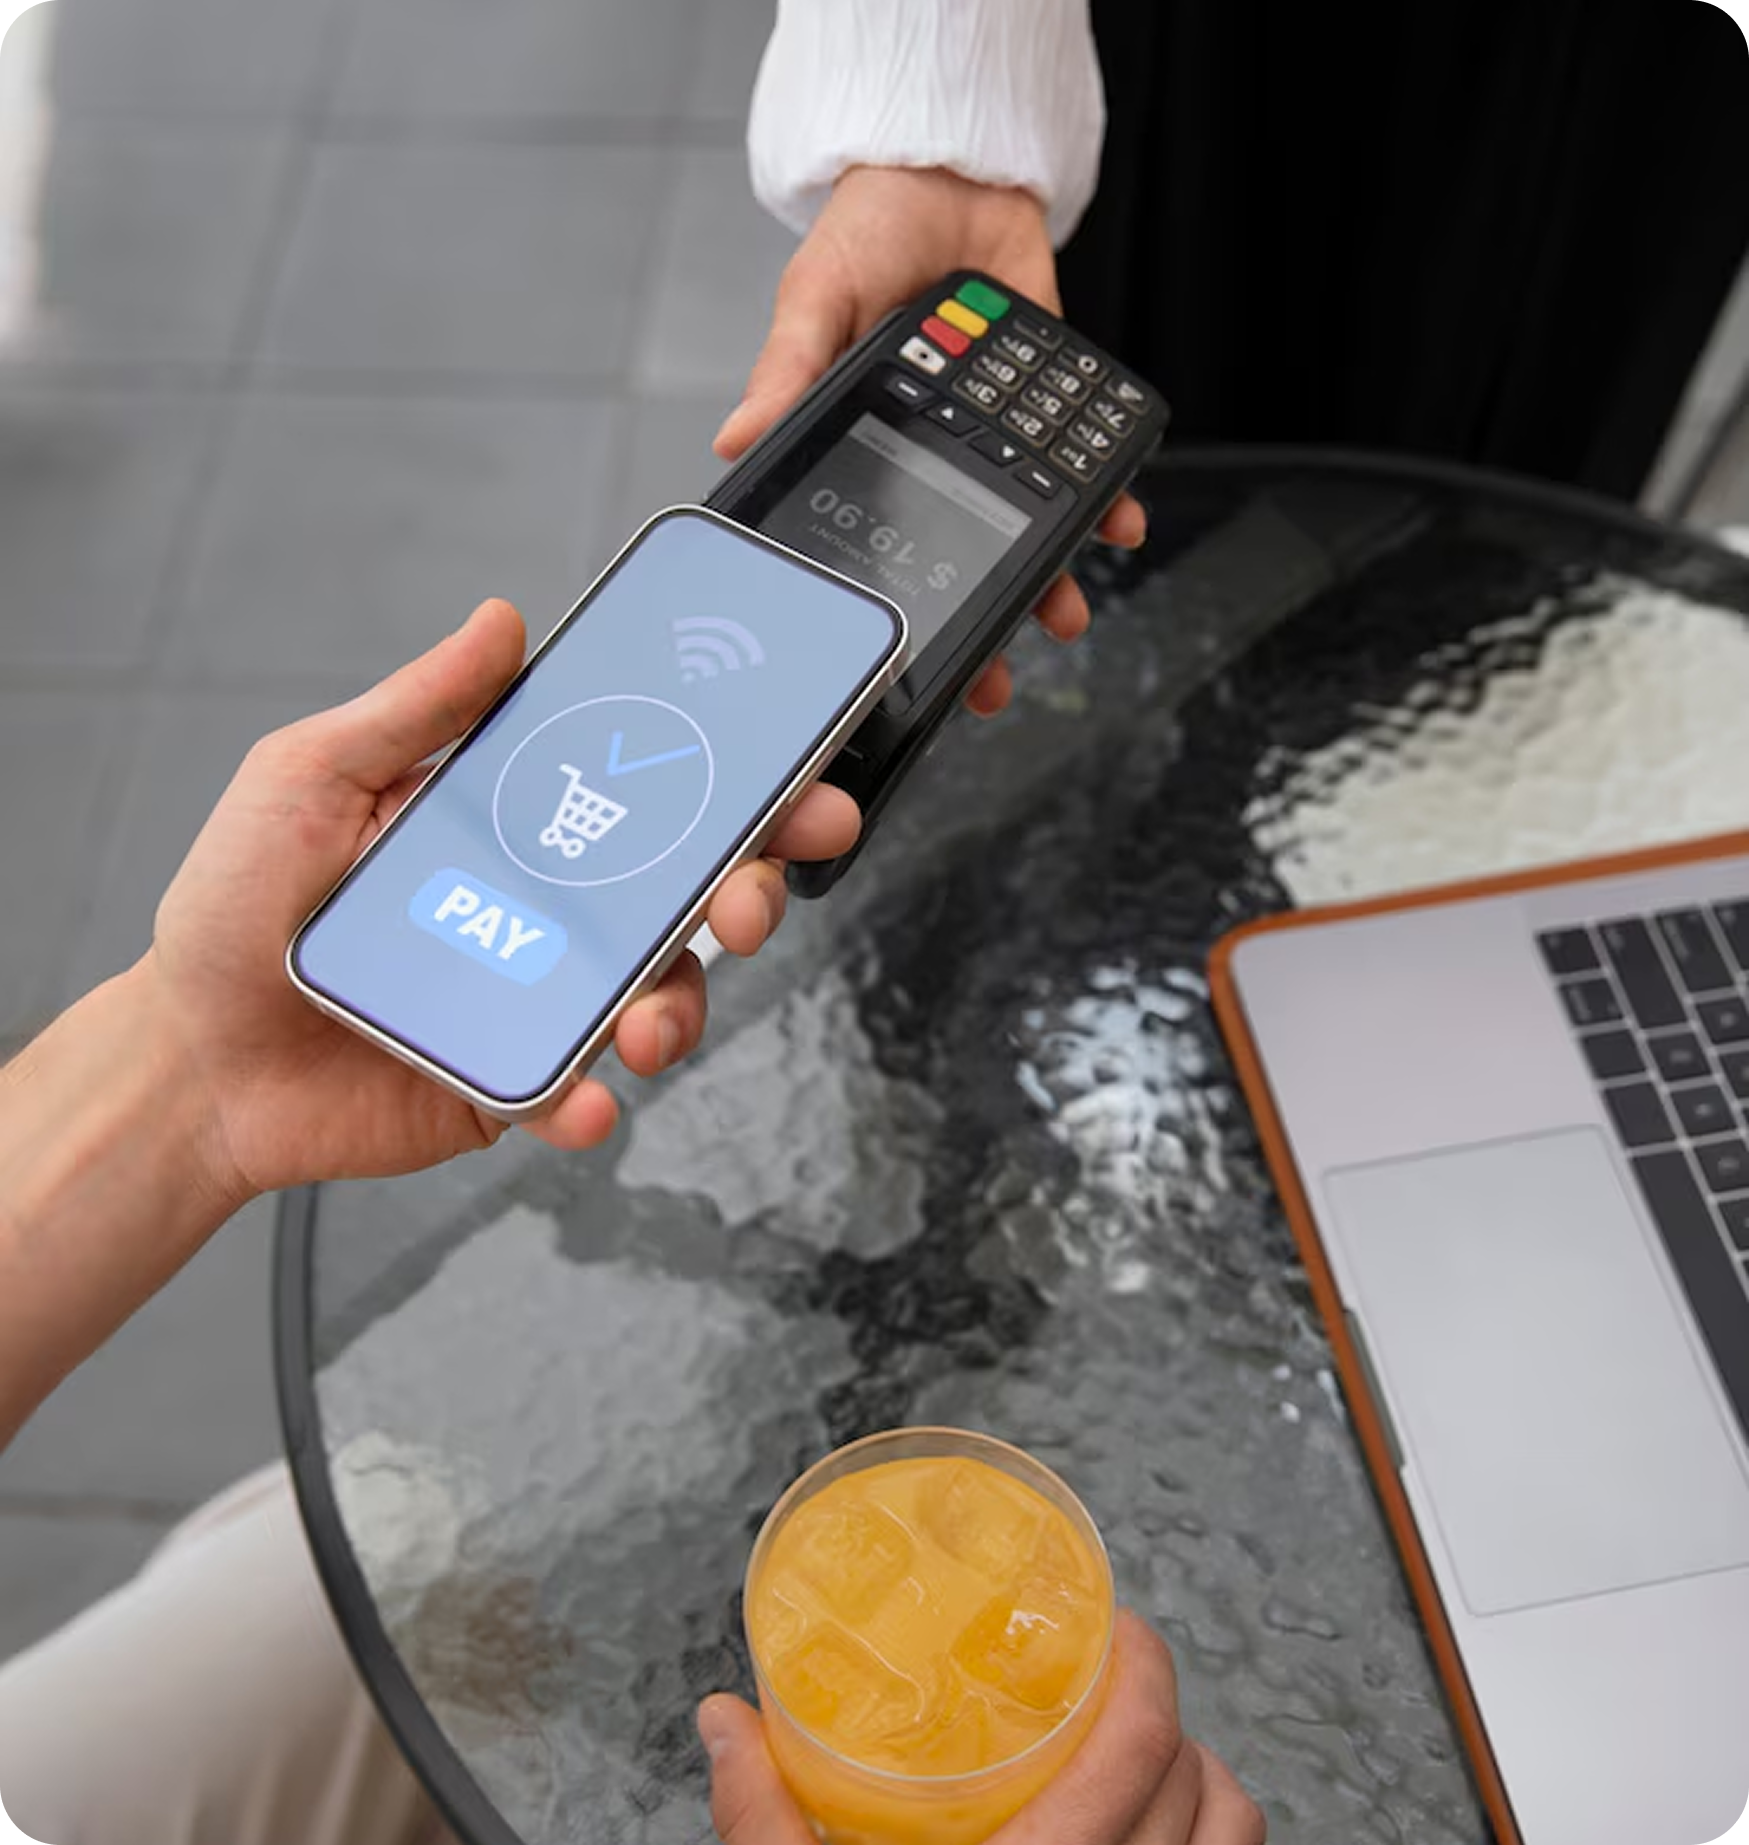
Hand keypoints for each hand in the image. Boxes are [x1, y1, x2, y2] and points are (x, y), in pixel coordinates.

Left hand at [146, 598, 858, 1198]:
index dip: (739, 782)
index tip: (800, 778)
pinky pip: (583, 1091)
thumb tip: (501, 623)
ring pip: (661, 995)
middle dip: (750, 891)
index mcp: (518, 821)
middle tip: (748, 902)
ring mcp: (542, 997)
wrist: (193, 1061)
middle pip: (689, 892)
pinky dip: (593, 1100)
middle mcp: (550, 908)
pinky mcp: (518, 1083)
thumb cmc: (239, 908)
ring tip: (645, 1026)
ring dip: (681, 1008)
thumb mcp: (312, 778)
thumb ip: (414, 709)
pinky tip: (577, 1100)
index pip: (650, 789)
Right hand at [697, 1611, 1265, 1844]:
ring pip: (1240, 1843)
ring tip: (1154, 1762)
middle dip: (1173, 1722)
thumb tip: (722, 1717)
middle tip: (1117, 1692)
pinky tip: (1156, 1842)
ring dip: (1210, 1789)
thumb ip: (763, 1816)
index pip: (1145, 1747)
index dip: (1149, 1670)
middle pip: (1206, 1789)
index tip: (1118, 1628)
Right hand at [714, 165, 1146, 716]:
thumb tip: (738, 438)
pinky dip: (1105, 496)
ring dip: (1049, 576)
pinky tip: (1119, 524)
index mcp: (873, 445)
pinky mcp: (1047, 400)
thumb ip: (791, 369)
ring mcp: (996, 433)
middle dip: (980, 617)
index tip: (905, 661)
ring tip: (1065, 617)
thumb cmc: (870, 230)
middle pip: (960, 552)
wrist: (953, 167)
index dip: (895, 602)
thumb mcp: (818, 298)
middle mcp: (936, 454)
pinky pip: (1080, 461)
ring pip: (1024, 523)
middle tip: (995, 673)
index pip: (881, 540)